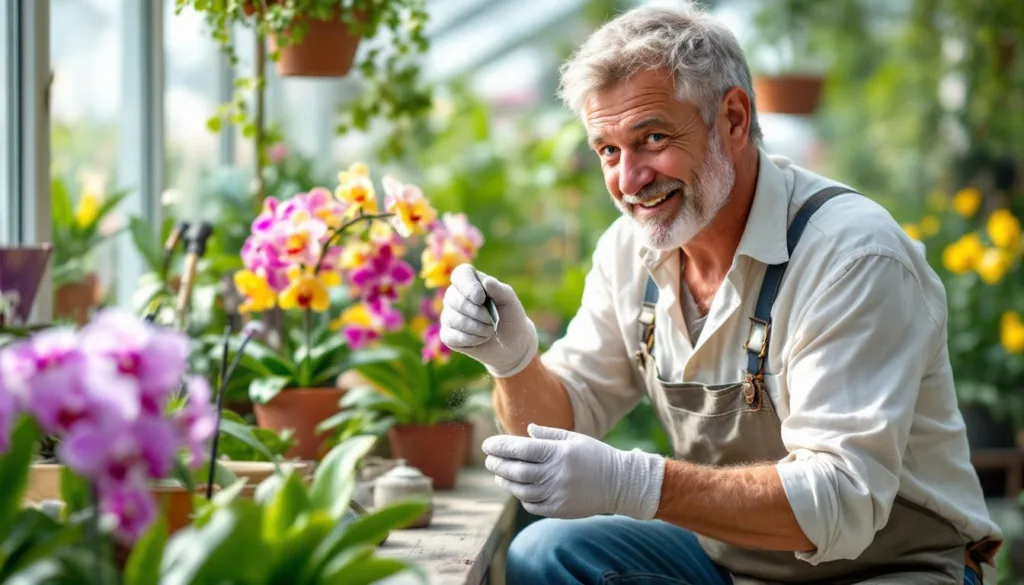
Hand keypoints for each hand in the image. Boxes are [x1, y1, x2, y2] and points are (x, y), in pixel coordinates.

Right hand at [440, 264, 537, 377]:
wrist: (512, 343)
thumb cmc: (510, 317)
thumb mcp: (510, 301)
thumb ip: (499, 289)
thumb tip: (486, 281)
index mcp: (470, 281)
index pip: (461, 275)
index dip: (468, 286)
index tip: (481, 299)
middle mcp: (455, 296)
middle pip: (455, 300)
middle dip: (477, 313)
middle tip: (493, 320)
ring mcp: (449, 315)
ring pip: (452, 319)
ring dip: (477, 328)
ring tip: (490, 330)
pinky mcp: (448, 335)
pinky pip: (452, 336)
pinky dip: (471, 340)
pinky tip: (481, 339)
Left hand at [482, 424, 665, 519]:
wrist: (620, 483)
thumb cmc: (595, 456)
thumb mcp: (574, 439)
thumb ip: (549, 435)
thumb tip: (526, 431)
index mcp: (559, 453)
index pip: (521, 449)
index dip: (501, 447)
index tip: (487, 445)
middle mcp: (556, 474)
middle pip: (517, 471)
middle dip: (498, 464)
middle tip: (488, 459)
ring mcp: (558, 494)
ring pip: (521, 490)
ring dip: (506, 482)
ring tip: (499, 475)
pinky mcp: (560, 509)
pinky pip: (532, 505)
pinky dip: (521, 497)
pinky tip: (517, 489)